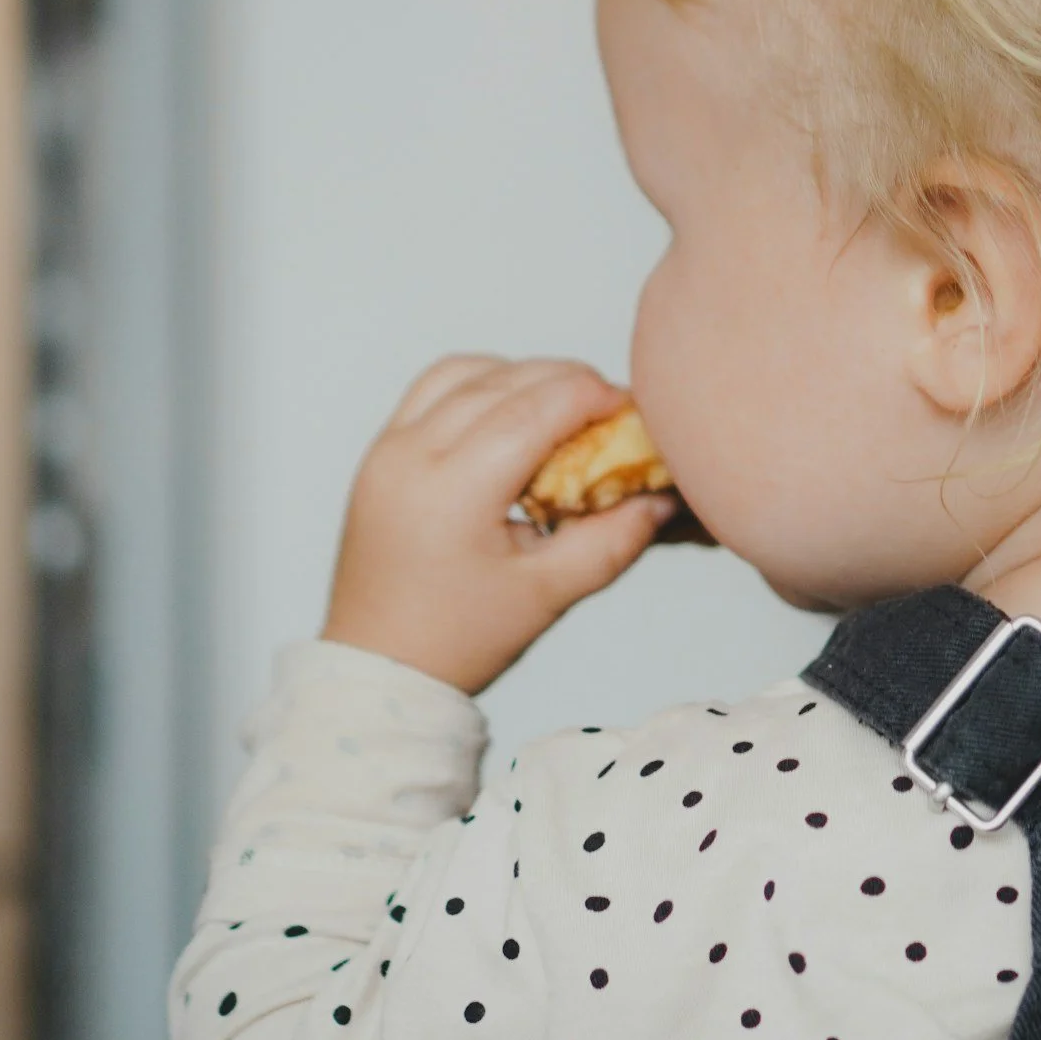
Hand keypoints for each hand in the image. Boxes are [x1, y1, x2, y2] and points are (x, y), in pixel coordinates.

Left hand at [320, 356, 679, 693]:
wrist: (377, 666)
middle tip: (608, 411)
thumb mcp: (549, 594)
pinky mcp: (379, 453)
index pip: (537, 409)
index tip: (631, 411)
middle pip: (505, 381)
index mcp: (455, 492)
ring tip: (559, 408)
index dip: (593, 396)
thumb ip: (613, 540)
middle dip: (566, 382)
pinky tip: (509, 411)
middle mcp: (414, 456)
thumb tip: (663, 497)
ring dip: (520, 375)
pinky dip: (478, 383)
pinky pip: (432, 388)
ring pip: (466, 372)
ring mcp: (388, 449)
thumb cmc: (462, 638)